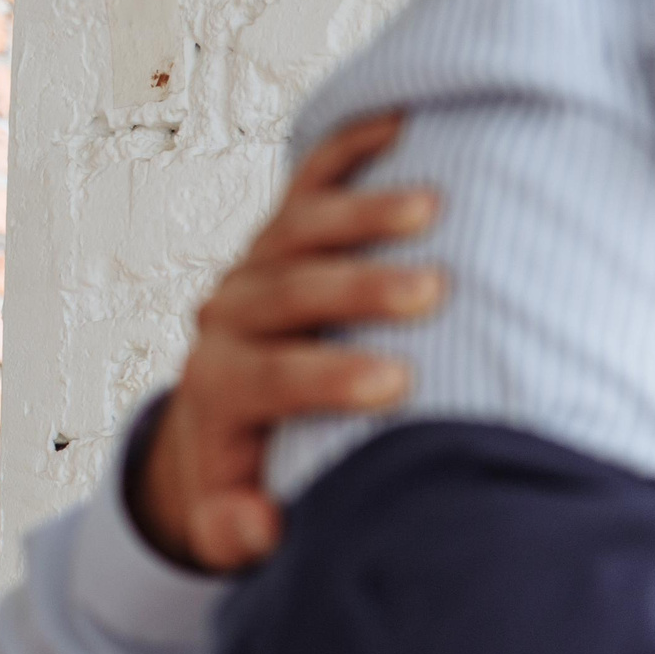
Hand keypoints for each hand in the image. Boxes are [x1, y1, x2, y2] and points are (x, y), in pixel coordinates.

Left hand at [132, 115, 438, 571]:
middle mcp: (229, 314)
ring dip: (365, 212)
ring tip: (433, 207)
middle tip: (430, 289)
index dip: (327, 378)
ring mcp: (256, 261)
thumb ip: (241, 530)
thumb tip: (264, 527)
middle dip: (358, 287)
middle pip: (287, 289)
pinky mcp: (283, 229)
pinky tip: (407, 123)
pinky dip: (355, 147)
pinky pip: (313, 178)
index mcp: (221, 387)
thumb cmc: (253, 474)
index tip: (396, 385)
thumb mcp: (234, 521)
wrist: (222, 418)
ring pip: (300, 226)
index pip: (268, 376)